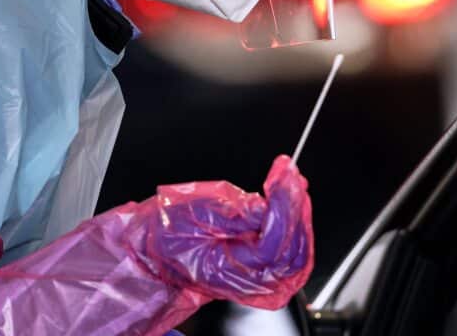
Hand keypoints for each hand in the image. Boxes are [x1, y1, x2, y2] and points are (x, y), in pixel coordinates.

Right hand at [141, 155, 313, 309]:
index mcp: (225, 272)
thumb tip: (266, 206)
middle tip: (289, 173)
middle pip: (291, 251)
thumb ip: (234, 213)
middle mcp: (246, 284)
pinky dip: (296, 226)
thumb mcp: (193, 213)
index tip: (283, 172)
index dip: (282, 206)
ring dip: (299, 214)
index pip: (271, 245)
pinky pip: (292, 255)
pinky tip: (292, 200)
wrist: (158, 255)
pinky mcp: (266, 274)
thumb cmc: (167, 235)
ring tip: (291, 181)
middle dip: (295, 206)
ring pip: (297, 254)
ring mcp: (259, 283)